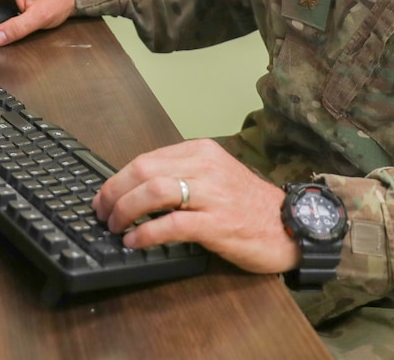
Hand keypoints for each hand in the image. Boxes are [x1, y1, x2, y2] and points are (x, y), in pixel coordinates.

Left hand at [92, 139, 298, 274]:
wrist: (291, 226)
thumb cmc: (250, 205)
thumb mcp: (215, 177)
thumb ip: (182, 176)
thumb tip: (138, 189)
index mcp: (202, 152)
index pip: (146, 159)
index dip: (117, 179)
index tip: (103, 196)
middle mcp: (205, 167)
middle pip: (143, 171)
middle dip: (114, 193)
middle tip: (102, 213)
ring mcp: (212, 194)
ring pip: (154, 192)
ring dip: (125, 211)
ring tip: (115, 226)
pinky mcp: (217, 223)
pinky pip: (171, 224)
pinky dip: (145, 233)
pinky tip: (134, 242)